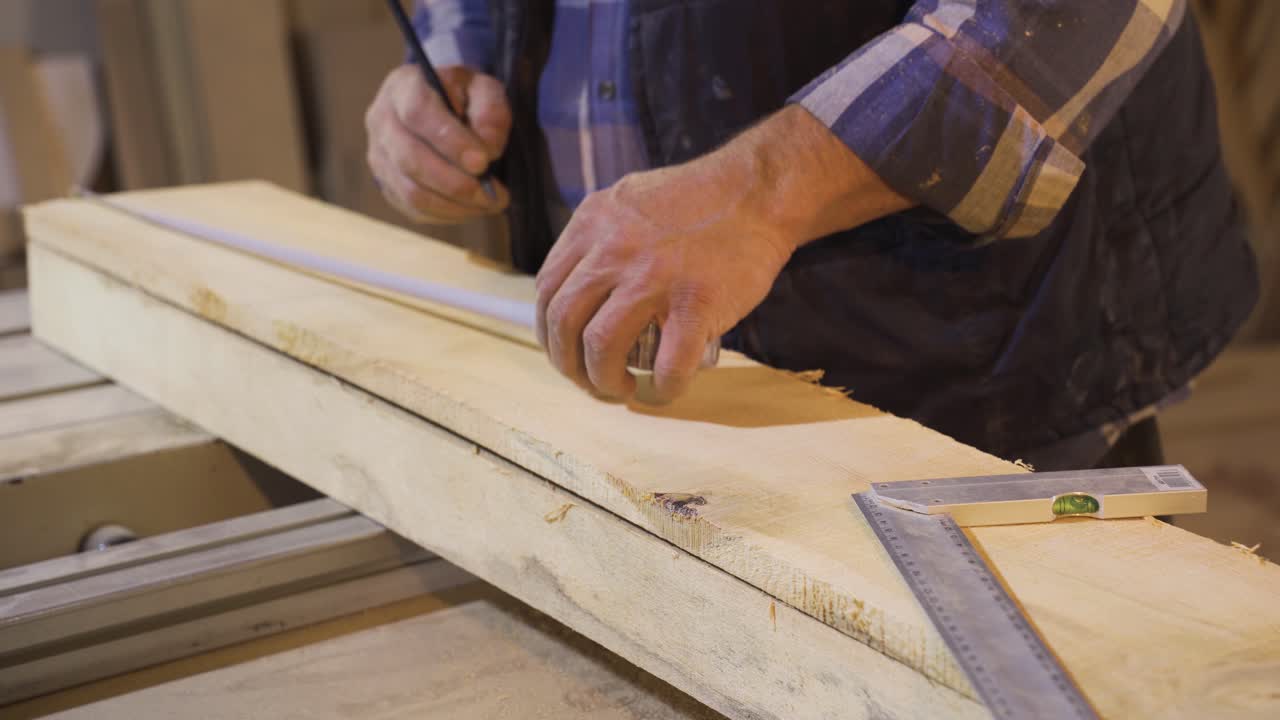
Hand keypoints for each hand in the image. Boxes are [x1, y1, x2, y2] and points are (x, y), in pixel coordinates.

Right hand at [365, 64, 510, 223]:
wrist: (440, 106)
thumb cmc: (463, 97)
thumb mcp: (483, 90)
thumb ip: (490, 111)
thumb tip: (487, 149)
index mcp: (403, 86)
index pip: (418, 113)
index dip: (450, 141)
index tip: (482, 163)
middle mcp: (381, 120)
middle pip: (410, 158)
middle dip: (455, 182)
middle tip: (492, 194)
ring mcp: (379, 154)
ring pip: (410, 191)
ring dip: (453, 204)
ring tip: (488, 204)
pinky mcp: (385, 182)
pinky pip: (412, 209)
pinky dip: (446, 214)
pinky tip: (471, 209)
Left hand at [535, 105, 910, 402]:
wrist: (759, 193)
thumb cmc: (701, 201)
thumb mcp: (630, 201)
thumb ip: (601, 236)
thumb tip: (579, 279)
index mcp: (593, 224)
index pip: (547, 289)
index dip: (549, 332)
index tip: (567, 351)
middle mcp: (614, 249)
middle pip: (564, 322)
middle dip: (569, 365)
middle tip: (590, 381)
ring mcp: (654, 277)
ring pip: (602, 346)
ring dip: (604, 381)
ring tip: (621, 388)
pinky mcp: (696, 302)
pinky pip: (668, 364)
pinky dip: (662, 389)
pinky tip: (665, 391)